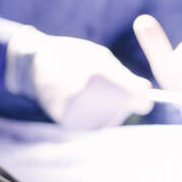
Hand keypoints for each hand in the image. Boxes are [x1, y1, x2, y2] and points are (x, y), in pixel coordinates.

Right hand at [7, 29, 153, 129]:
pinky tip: (82, 101)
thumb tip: (147, 91)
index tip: (139, 92)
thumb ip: (125, 76)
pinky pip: (95, 124)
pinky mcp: (69, 123)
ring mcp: (77, 112)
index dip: (141, 97)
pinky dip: (94, 115)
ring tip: (89, 92)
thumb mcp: (101, 57)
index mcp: (100, 75)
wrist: (35, 66)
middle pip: (125, 109)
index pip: (140, 100)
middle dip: (122, 101)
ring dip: (108, 109)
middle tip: (104, 87)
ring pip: (111, 119)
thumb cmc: (74, 56)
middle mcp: (89, 96)